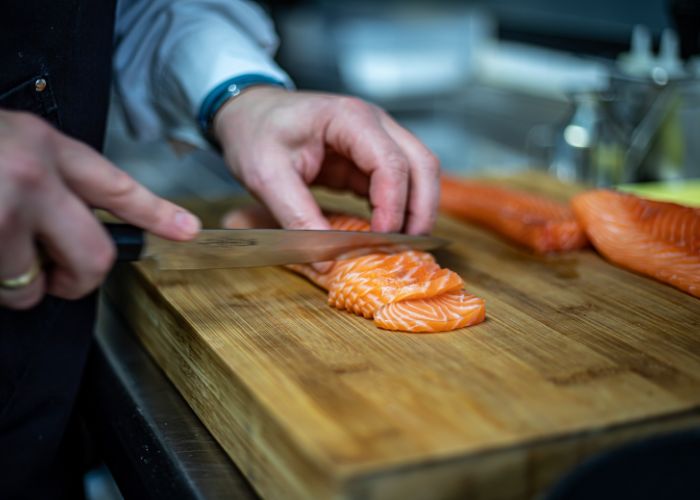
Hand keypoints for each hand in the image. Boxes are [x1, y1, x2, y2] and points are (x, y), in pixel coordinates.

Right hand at [0, 110, 200, 309]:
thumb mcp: (10, 143)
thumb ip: (50, 178)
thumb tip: (70, 225)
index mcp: (46, 146)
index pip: (117, 186)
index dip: (157, 213)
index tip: (187, 229)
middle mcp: (35, 174)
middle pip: (96, 254)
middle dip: (77, 280)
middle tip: (57, 280)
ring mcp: (7, 206)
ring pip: (38, 281)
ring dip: (20, 284)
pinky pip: (4, 288)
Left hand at [213, 87, 439, 234]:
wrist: (248, 113)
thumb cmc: (255, 132)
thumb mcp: (267, 177)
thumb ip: (297, 218)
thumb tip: (325, 261)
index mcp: (350, 119)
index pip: (391, 163)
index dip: (393, 206)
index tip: (381, 239)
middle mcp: (374, 124)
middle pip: (422, 165)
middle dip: (421, 209)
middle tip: (409, 248)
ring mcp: (376, 139)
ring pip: (419, 174)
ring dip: (416, 210)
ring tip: (401, 246)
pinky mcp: (369, 159)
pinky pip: (397, 185)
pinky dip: (398, 210)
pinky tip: (385, 235)